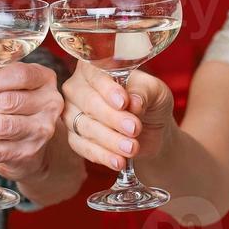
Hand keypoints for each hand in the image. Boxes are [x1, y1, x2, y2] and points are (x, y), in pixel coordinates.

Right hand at [60, 61, 174, 171]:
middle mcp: (78, 88)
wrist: (152, 130)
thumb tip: (134, 102)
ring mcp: (72, 113)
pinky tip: (118, 161)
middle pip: (88, 101)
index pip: (95, 74)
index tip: (123, 102)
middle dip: (112, 117)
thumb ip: (144, 92)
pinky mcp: (75, 138)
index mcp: (95, 68)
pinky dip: (102, 155)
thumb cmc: (150, 102)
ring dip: (109, 139)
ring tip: (132, 148)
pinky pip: (82, 147)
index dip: (107, 88)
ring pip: (84, 126)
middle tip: (134, 128)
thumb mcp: (155, 91)